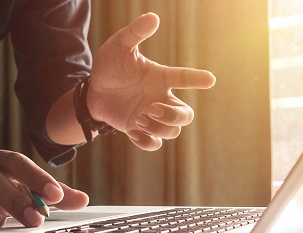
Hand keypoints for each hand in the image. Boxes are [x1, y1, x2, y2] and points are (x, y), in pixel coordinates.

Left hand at [88, 12, 215, 149]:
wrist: (92, 92)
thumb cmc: (110, 66)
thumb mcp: (119, 46)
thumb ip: (135, 33)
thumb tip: (152, 17)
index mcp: (160, 78)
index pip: (184, 78)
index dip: (197, 79)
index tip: (209, 79)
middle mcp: (160, 98)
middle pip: (186, 115)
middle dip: (173, 115)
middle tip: (151, 109)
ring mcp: (151, 117)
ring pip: (173, 131)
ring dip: (158, 127)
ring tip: (138, 117)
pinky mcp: (139, 130)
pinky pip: (155, 144)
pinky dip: (147, 141)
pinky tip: (134, 132)